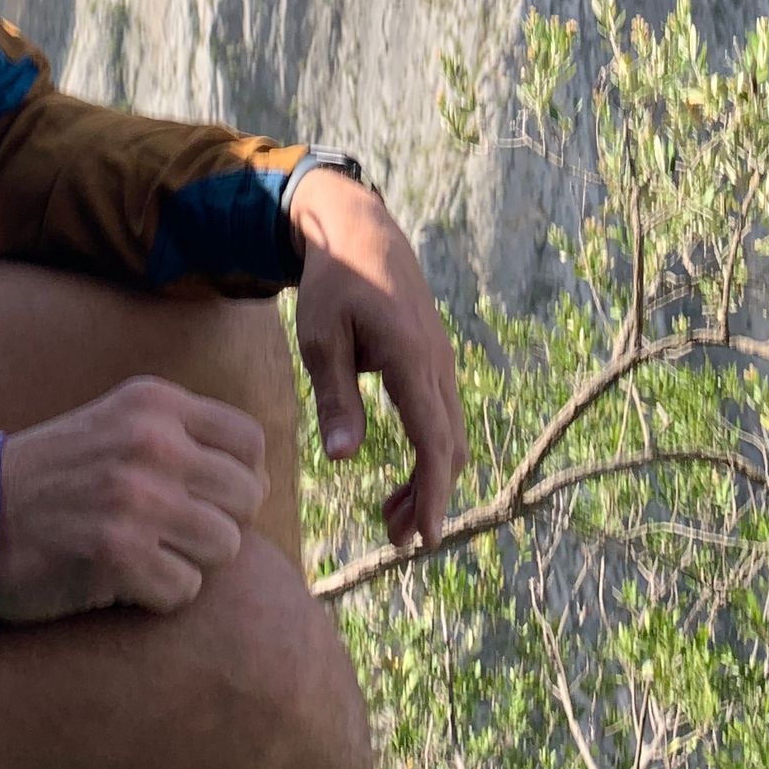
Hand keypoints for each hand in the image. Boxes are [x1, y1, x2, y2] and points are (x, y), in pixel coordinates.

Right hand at [0, 377, 267, 622]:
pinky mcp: (117, 553)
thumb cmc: (55, 478)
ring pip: (225, 546)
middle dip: (216, 524)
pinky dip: (158, 594)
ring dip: (189, 561)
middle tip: (169, 534)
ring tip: (144, 553)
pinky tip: (120, 578)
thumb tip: (259, 479)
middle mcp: (151, 442)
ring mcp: (135, 497)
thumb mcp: (119, 425)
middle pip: (246, 498)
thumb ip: (183, 436)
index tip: (204, 498)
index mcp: (155, 403)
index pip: (250, 443)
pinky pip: (185, 589)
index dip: (238, 479)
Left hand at [291, 175, 468, 549]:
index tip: (425, 539)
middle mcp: (436, 362)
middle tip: (395, 540)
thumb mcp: (320, 337)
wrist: (360, 228)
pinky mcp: (434, 357)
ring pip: (448, 434)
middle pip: (447, 446)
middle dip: (428, 498)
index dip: (431, 494)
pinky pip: (441, 415)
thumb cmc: (332, 282)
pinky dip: (428, 452)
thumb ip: (335, 398)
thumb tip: (344, 461)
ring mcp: (440, 359)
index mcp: (409, 357)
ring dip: (428, 479)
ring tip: (392, 518)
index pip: (431, 441)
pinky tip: (402, 473)